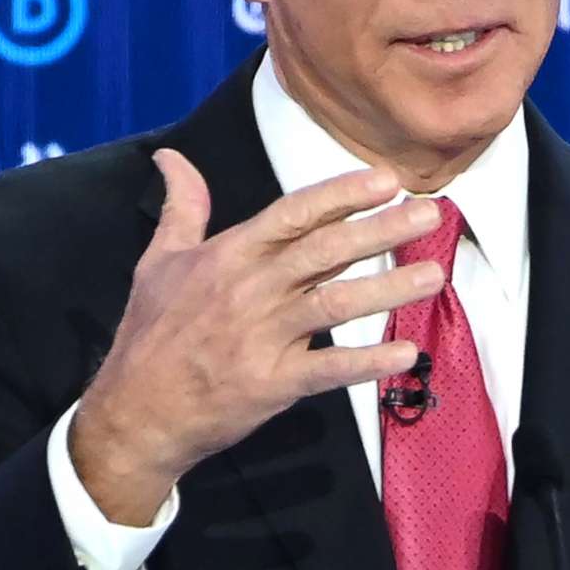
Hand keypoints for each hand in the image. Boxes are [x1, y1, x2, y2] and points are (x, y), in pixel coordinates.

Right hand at [71, 148, 445, 522]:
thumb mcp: (158, 261)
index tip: (386, 179)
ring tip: (434, 275)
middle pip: (325, 251)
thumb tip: (170, 157)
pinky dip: (367, 362)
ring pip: (335, 304)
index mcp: (228, 255)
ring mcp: (262, 338)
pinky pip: (328, 369)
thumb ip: (182, 207)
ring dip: (388, 289)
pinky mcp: (272, 384)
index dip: (341, 195)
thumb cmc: (151, 334)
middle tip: (432, 213)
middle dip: (381, 229)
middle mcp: (249, 290)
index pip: (293, 214)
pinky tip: (406, 353)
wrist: (135, 412)